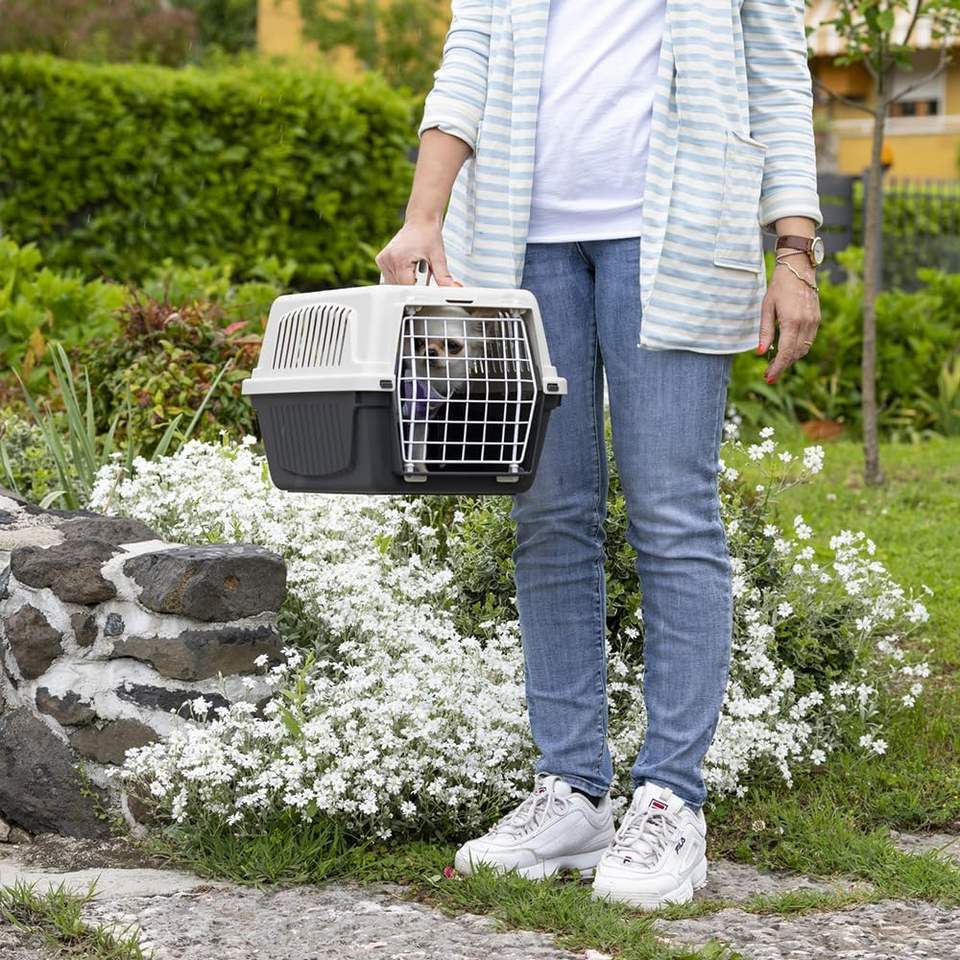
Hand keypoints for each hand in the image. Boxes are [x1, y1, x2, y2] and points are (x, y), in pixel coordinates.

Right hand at [375, 217, 461, 285]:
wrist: (421, 220)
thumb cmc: (429, 234)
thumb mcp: (439, 258)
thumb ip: (444, 278)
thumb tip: (453, 290)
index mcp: (399, 259)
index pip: (407, 288)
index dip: (419, 290)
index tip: (427, 287)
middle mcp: (388, 260)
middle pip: (401, 287)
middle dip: (414, 285)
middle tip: (423, 270)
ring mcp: (383, 260)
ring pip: (395, 285)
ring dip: (407, 281)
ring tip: (416, 266)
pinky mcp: (382, 260)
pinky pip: (391, 278)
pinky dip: (401, 277)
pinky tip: (409, 266)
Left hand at [758, 257, 820, 382]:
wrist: (798, 270)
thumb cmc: (778, 288)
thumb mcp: (766, 308)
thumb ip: (765, 332)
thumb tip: (760, 353)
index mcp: (791, 321)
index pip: (785, 352)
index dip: (777, 367)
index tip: (768, 377)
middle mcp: (806, 323)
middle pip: (795, 354)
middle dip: (782, 366)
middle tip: (768, 373)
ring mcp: (814, 322)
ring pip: (804, 349)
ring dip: (790, 359)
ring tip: (775, 364)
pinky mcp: (817, 319)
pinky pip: (808, 341)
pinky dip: (798, 349)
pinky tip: (787, 350)